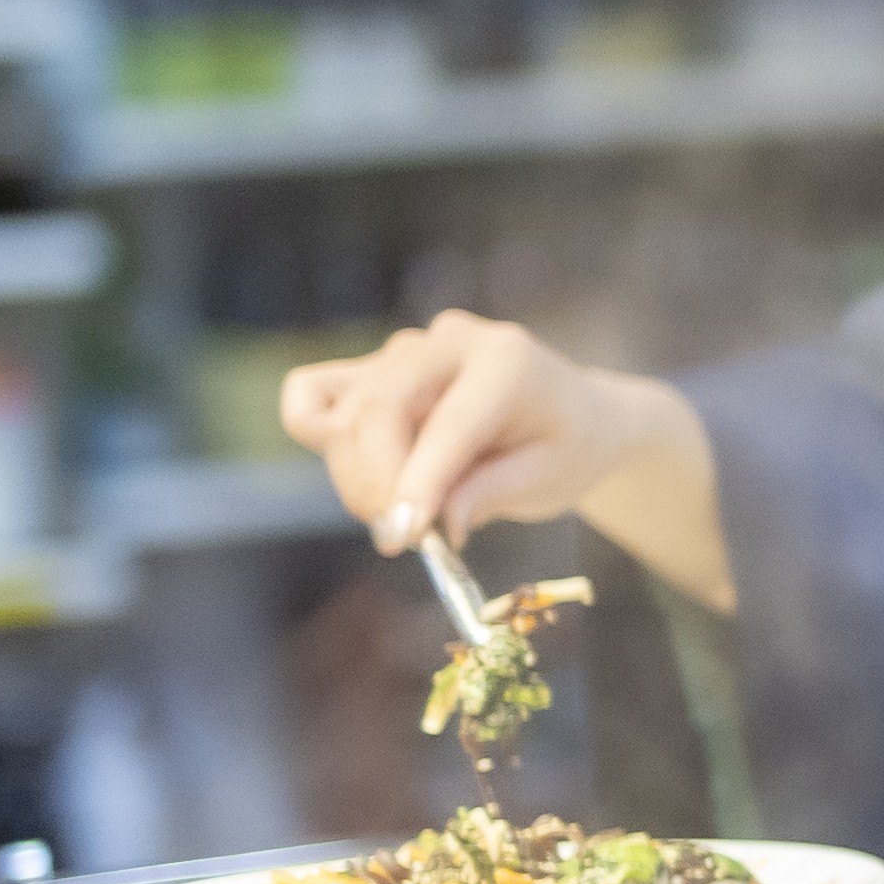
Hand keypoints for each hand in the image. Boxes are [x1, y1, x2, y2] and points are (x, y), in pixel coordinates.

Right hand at [279, 311, 733, 609]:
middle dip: (379, 485)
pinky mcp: (370, 369)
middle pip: (381, 409)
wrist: (571, 416)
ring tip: (402, 517)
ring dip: (357, 477)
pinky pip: (312, 394)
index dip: (419, 481)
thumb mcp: (548, 479)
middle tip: (401, 540)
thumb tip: (435, 523)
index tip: (403, 536)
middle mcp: (447, 342)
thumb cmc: (564, 447)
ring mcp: (402, 351)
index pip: (450, 423)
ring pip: (345, 412)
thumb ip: (489, 494)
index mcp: (504, 360)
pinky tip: (361, 473)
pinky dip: (321, 436)